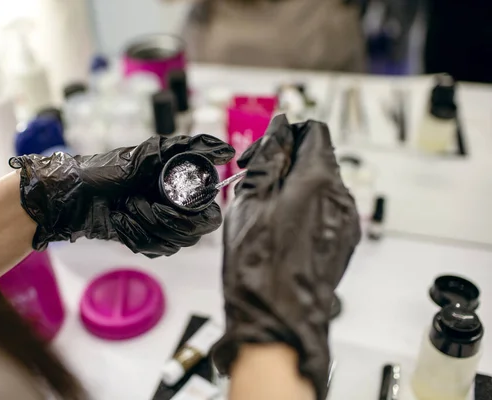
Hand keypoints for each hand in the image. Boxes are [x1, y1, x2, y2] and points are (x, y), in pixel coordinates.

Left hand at [10, 135, 234, 257]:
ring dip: (145, 225)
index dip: (193, 212)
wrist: (74, 196)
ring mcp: (161, 227)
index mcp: (181, 187)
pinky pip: (152, 249)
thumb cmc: (107, 171)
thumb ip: (187, 150)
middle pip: (192, 233)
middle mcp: (175, 209)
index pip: (209, 213)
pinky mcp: (145, 241)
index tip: (169, 201)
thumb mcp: (147, 154)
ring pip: (172, 243)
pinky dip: (134, 234)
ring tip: (126, 207)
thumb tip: (225, 151)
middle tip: (138, 202)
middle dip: (164, 220)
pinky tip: (121, 220)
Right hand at [212, 115, 360, 399]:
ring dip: (293, 187)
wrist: (279, 319)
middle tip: (255, 181)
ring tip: (263, 211)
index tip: (264, 150)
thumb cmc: (260, 267)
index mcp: (320, 180)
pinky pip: (325, 212)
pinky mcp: (343, 243)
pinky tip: (279, 230)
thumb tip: (279, 130)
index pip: (313, 132)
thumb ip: (269, 158)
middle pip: (318, 159)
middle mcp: (341, 198)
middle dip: (286, 163)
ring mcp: (345, 223)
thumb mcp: (251, 200)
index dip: (285, 134)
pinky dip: (303, 210)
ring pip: (320, 187)